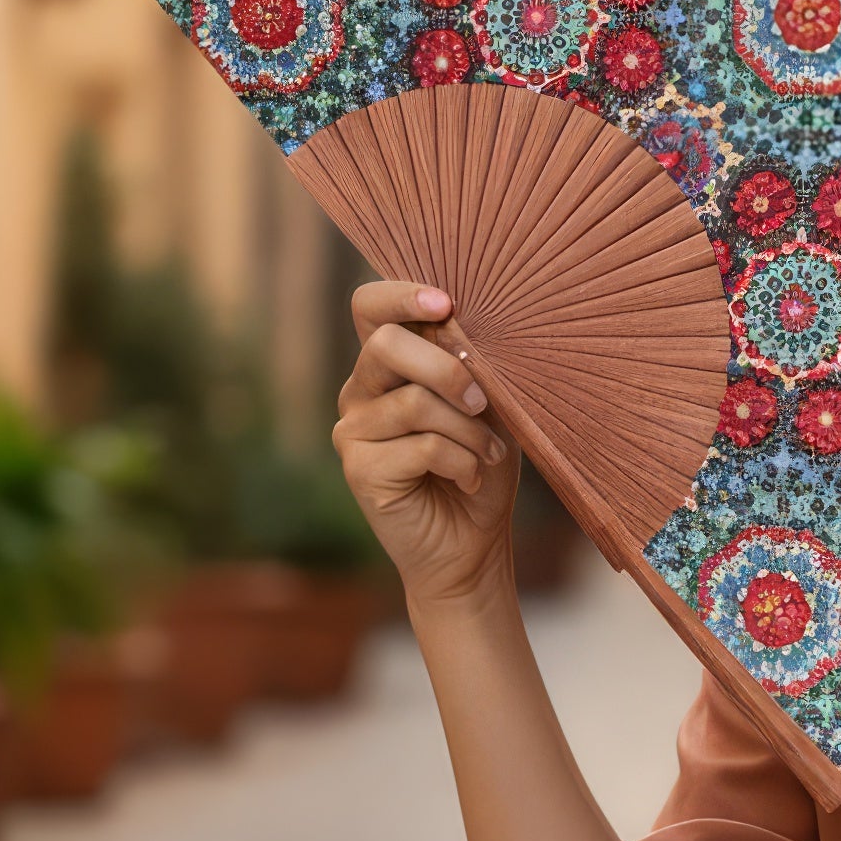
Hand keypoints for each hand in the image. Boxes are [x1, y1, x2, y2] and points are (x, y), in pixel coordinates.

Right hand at [333, 282, 521, 611]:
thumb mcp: (486, 407)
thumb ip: (470, 367)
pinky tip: (468, 478)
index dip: (401, 295)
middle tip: (481, 401)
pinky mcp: (359, 469)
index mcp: (388, 365)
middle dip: (448, 368)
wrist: (473, 544)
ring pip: (414, 402)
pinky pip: (421, 446)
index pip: (371, 307)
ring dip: (468, 430)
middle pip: (388, 345)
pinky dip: (461, 461)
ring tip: (487, 453)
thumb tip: (461, 332)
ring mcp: (353, 430)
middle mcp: (361, 390)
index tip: (447, 305)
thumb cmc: (480, 466)